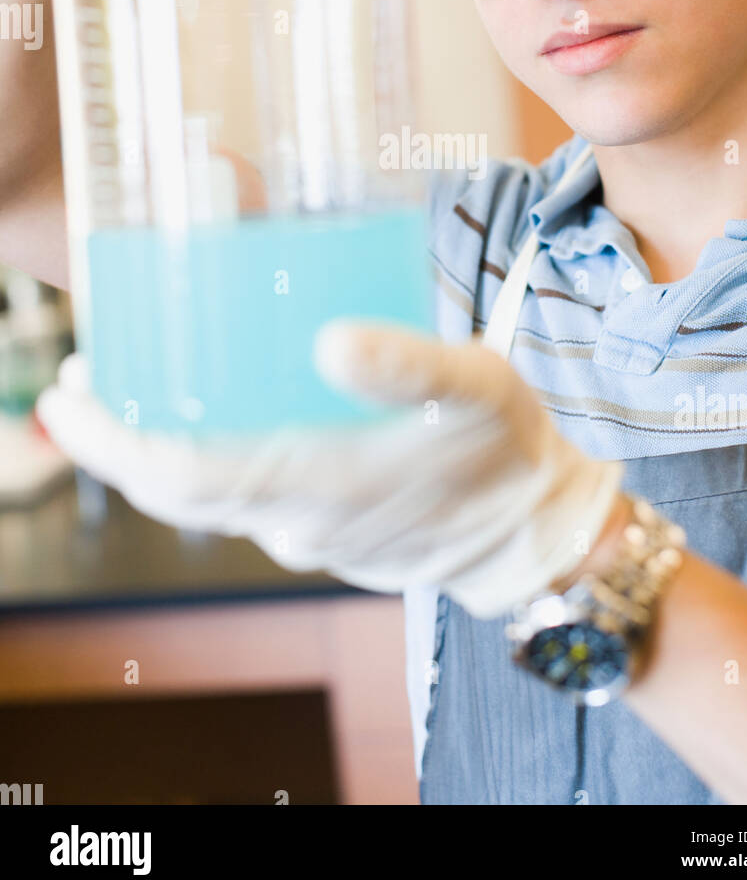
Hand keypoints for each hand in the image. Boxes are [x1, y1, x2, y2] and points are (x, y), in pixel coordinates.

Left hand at [36, 321, 622, 618]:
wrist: (538, 539)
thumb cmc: (508, 454)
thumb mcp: (476, 386)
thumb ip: (409, 361)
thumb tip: (330, 340)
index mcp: (320, 483)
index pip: (183, 478)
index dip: (116, 443)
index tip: (75, 398)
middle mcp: (298, 519)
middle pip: (176, 489)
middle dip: (117, 440)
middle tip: (84, 375)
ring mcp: (308, 533)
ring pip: (207, 496)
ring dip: (159, 446)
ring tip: (140, 379)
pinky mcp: (324, 532)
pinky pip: (244, 498)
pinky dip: (209, 456)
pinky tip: (219, 408)